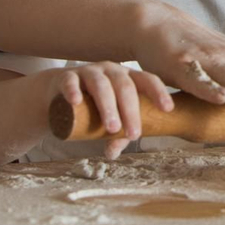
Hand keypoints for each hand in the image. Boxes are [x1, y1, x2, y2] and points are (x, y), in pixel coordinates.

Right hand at [53, 61, 169, 159]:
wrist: (57, 92)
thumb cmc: (91, 105)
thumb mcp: (107, 119)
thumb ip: (114, 136)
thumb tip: (113, 153)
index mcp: (127, 78)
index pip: (147, 80)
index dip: (158, 92)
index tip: (168, 109)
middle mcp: (111, 71)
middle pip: (125, 86)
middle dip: (131, 110)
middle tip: (134, 134)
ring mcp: (88, 72)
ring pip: (100, 85)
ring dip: (108, 105)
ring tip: (112, 127)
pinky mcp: (66, 77)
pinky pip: (70, 81)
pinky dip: (73, 90)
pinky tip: (76, 101)